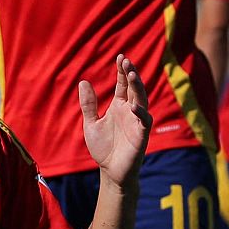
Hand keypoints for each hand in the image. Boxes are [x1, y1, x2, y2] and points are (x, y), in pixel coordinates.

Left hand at [79, 55, 150, 188]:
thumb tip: (83, 81)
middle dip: (131, 74)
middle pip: (133, 88)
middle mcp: (130, 111)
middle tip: (126, 60)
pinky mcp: (142, 135)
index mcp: (119, 106)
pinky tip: (132, 105)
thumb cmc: (103, 147)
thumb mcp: (91, 123)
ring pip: (141, 100)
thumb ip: (88, 104)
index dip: (122, 71)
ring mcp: (137, 122)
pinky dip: (140, 112)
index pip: (123, 84)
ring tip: (132, 74)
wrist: (110, 171)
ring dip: (138, 87)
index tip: (120, 57)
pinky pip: (144, 120)